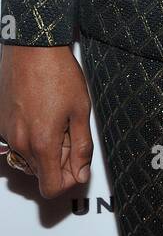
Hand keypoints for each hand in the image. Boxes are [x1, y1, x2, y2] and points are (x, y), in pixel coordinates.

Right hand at [0, 44, 92, 197]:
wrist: (32, 47)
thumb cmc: (58, 73)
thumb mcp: (80, 110)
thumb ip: (82, 146)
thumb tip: (81, 172)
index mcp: (42, 144)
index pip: (50, 188)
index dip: (67, 181)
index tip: (77, 164)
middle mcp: (20, 143)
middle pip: (41, 173)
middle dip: (59, 160)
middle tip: (70, 132)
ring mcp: (7, 133)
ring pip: (29, 158)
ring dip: (45, 148)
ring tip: (57, 119)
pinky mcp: (0, 123)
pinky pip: (17, 141)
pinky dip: (30, 135)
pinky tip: (41, 113)